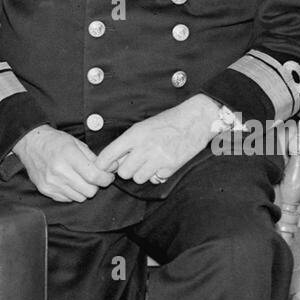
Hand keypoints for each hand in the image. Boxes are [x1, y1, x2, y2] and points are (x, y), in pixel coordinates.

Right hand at [13, 126, 115, 202]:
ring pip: (80, 197)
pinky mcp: (46, 190)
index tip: (108, 176)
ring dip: (84, 190)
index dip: (106, 178)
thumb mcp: (76, 143)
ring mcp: (51, 183)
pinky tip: (69, 182)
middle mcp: (59, 171)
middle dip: (96, 185)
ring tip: (80, 178)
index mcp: (69, 155)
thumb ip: (94, 157)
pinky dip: (72, 193)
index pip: (94, 176)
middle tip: (93, 177)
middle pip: (89, 190)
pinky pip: (68, 199)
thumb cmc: (55, 141)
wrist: (30, 144)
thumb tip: (113, 167)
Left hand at [93, 94, 223, 183]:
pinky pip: (155, 180)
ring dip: (141, 174)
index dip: (103, 164)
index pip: (109, 154)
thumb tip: (113, 160)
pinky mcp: (171, 167)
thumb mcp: (144, 126)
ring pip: (138, 178)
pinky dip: (157, 175)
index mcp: (135, 134)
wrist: (196, 120)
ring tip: (149, 162)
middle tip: (133, 162)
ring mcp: (158, 159)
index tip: (103, 167)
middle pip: (123, 172)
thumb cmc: (168, 121)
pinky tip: (162, 164)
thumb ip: (128, 142)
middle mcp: (145, 147)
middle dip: (126, 170)